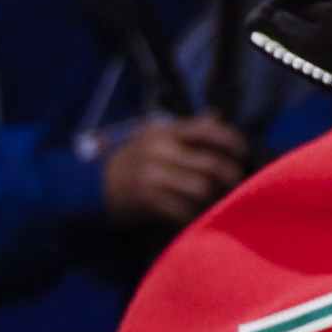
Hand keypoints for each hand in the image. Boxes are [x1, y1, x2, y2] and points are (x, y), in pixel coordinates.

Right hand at [101, 114, 250, 224]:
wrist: (88, 187)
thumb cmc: (130, 163)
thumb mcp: (154, 139)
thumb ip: (186, 129)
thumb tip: (217, 114)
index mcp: (164, 131)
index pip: (208, 131)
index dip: (232, 142)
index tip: (243, 153)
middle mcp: (159, 150)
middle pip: (212, 164)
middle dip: (230, 177)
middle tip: (236, 186)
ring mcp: (152, 175)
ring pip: (202, 188)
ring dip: (214, 199)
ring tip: (218, 203)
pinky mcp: (147, 199)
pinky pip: (183, 210)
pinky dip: (195, 216)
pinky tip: (197, 217)